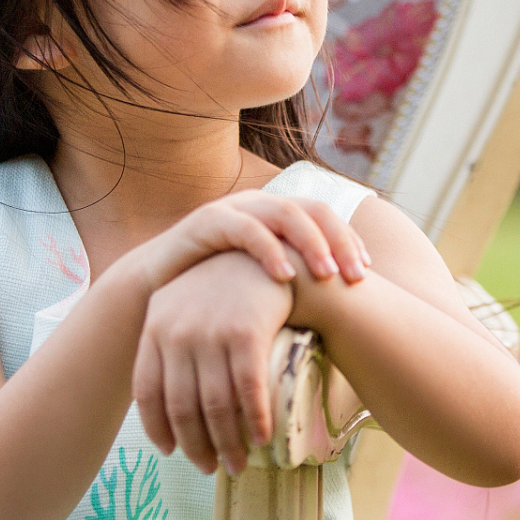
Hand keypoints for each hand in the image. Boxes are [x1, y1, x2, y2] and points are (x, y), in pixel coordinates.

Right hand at [125, 190, 368, 292]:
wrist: (153, 296)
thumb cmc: (213, 299)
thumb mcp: (260, 290)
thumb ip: (295, 290)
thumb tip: (344, 313)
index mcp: (276, 217)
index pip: (325, 217)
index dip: (349, 240)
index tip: (367, 274)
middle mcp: (259, 206)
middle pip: (313, 210)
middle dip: (340, 241)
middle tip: (357, 276)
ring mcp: (234, 210)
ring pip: (285, 213)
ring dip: (312, 243)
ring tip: (328, 275)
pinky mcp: (207, 223)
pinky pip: (246, 229)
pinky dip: (269, 250)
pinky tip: (285, 276)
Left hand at [132, 251, 294, 474]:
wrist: (270, 257)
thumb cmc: (227, 288)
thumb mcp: (184, 305)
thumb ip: (169, 341)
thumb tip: (165, 398)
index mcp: (155, 327)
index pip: (147, 391)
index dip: (158, 428)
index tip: (171, 451)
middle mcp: (178, 331)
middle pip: (182, 406)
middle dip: (196, 446)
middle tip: (210, 468)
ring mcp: (211, 332)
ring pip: (216, 405)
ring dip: (228, 444)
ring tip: (237, 464)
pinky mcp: (246, 333)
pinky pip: (249, 391)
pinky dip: (255, 421)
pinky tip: (261, 438)